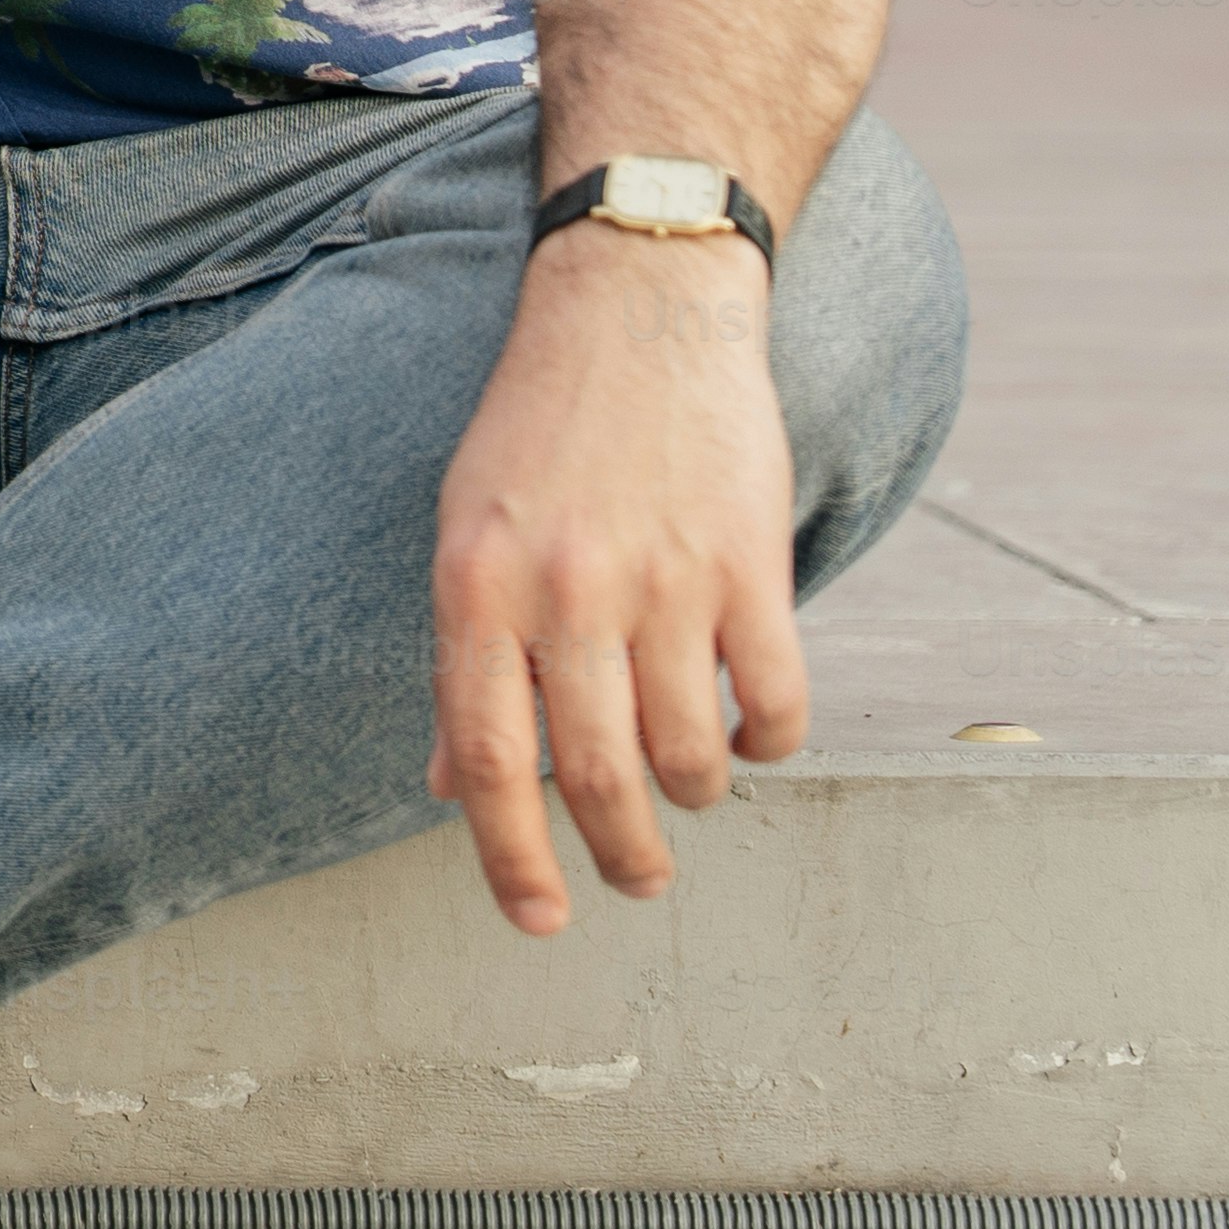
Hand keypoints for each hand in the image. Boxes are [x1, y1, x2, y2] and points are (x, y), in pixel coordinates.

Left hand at [425, 225, 809, 932]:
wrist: (635, 307)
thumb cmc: (538, 432)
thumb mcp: (467, 531)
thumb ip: (467, 658)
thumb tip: (452, 785)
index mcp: (474, 585)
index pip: (486, 760)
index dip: (510, 859)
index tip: (540, 921)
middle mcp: (564, 588)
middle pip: (594, 775)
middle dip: (620, 854)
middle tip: (637, 880)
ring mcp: (662, 575)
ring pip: (687, 750)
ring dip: (692, 796)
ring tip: (689, 793)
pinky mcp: (749, 558)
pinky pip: (775, 698)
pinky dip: (769, 742)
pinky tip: (754, 738)